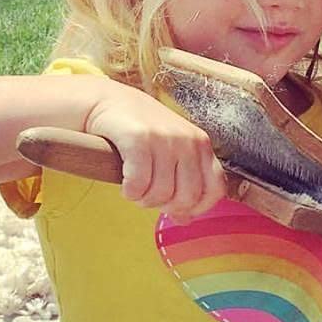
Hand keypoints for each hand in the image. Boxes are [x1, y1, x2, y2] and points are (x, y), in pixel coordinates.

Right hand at [82, 82, 226, 225]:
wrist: (107, 101)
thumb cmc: (140, 131)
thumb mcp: (170, 153)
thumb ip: (183, 182)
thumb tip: (186, 219)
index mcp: (201, 144)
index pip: (214, 190)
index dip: (195, 207)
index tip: (174, 207)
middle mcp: (188, 140)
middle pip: (186, 198)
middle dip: (163, 205)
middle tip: (148, 195)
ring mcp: (165, 138)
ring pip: (160, 194)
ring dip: (142, 199)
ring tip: (134, 186)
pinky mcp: (139, 138)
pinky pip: (138, 184)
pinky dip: (129, 191)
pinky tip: (124, 183)